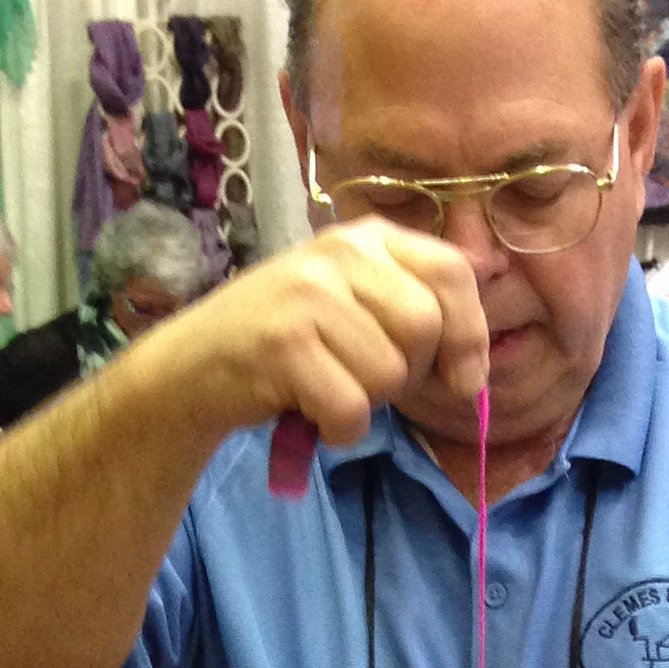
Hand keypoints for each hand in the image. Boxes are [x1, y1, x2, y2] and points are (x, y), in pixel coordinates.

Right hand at [183, 219, 487, 448]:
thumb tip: (474, 370)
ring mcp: (308, 293)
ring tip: (325, 387)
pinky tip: (308, 412)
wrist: (194, 364)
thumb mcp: (354, 306)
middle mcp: (339, 252)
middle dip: (408, 372)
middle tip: (363, 378)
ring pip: (389, 373)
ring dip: (367, 403)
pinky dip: (338, 429)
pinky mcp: (283, 343)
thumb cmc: (289, 343)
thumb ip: (412, 311)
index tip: (461, 377)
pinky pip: (351, 408)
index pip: (452, 272)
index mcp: (366, 238)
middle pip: (425, 327)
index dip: (470, 332)